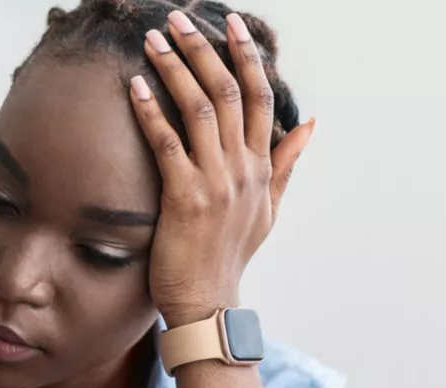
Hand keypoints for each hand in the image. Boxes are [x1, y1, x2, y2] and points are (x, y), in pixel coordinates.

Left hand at [128, 11, 314, 324]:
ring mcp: (216, 182)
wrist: (208, 302)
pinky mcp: (185, 197)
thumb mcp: (269, 208)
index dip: (247, 57)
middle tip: (180, 19)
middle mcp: (243, 168)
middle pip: (230, 92)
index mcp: (262, 167)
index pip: (262, 97)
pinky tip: (135, 87)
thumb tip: (310, 125)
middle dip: (204, 50)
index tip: (231, 24)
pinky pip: (168, 143)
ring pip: (201, 109)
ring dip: (175, 69)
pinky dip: (151, 111)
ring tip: (154, 41)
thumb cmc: (230, 256)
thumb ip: (285, 163)